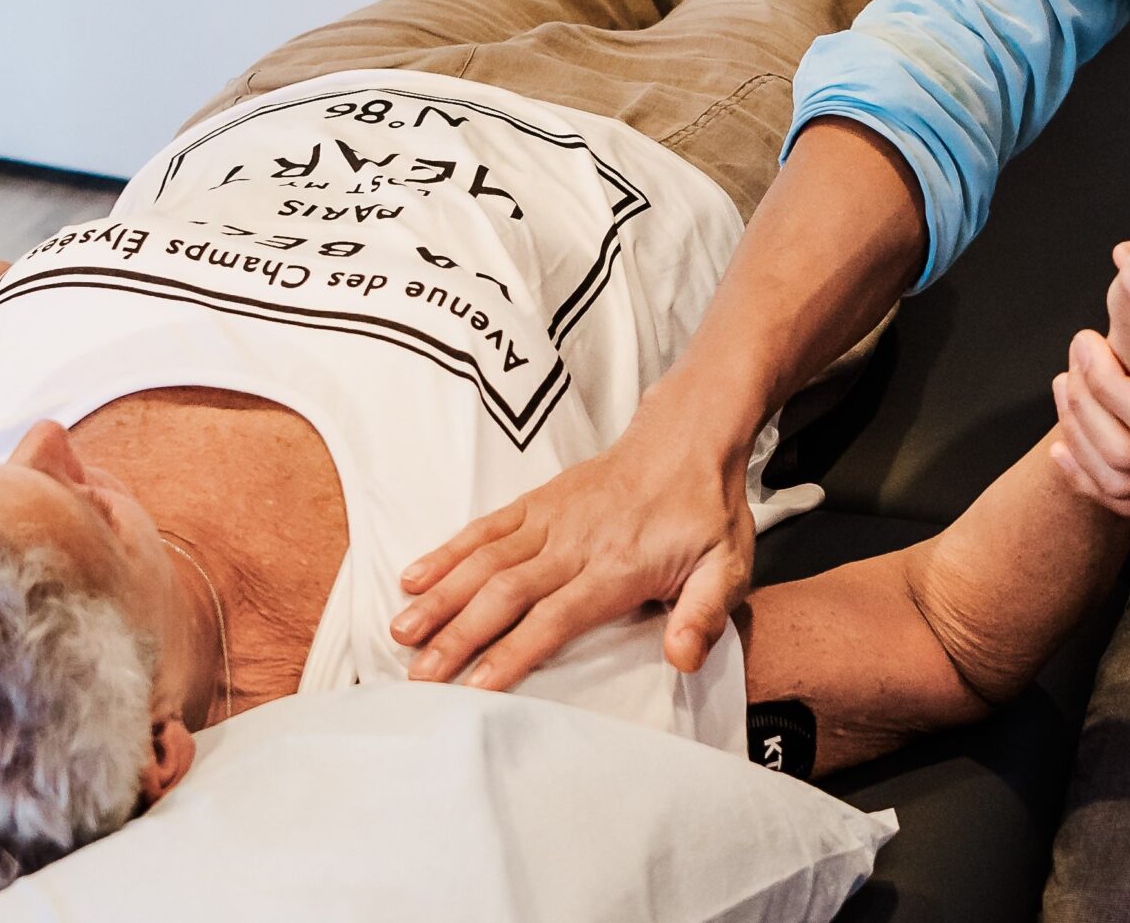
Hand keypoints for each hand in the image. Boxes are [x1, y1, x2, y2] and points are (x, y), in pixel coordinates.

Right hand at [390, 402, 753, 691]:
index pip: (555, 618)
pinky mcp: (537, 501)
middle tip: (417, 677)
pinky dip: (447, 551)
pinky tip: (414, 577)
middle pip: (505, 593)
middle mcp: (573, 542)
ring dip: (441, 597)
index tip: (473, 690)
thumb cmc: (706, 513)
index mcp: (616, 567)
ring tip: (401, 633)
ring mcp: (550, 518)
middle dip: (458, 636)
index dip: (512, 654)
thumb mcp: (728, 565)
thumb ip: (705, 613)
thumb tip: (683, 659)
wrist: (688, 439)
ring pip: (484, 560)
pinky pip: (486, 527)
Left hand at [1049, 343, 1129, 516]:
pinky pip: (1121, 502)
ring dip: (1078, 434)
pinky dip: (1083, 477)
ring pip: (1116, 481)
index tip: (1085, 340)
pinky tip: (1061, 448)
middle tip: (1072, 361)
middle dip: (1083, 405)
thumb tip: (1121, 254)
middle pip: (1126, 454)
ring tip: (1064, 388)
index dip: (1104, 383)